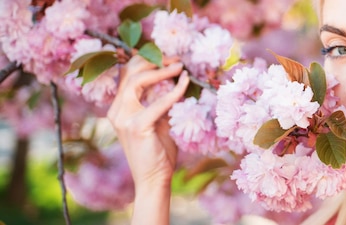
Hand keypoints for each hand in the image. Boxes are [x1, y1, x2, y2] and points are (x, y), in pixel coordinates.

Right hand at [107, 55, 188, 188]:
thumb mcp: (158, 121)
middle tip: (176, 60)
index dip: (146, 61)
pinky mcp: (137, 126)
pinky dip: (174, 91)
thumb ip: (160, 103)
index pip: (127, 75)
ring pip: (137, 81)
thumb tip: (175, 81)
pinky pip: (158, 102)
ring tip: (180, 67)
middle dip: (154, 61)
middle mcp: (116, 111)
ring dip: (161, 71)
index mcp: (118, 109)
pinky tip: (185, 83)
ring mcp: (123, 119)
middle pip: (130, 73)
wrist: (154, 179)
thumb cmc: (158, 152)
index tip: (168, 58)